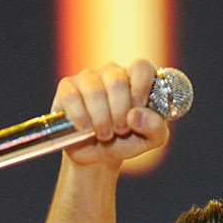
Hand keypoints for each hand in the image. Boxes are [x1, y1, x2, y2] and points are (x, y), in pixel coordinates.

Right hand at [51, 61, 170, 170]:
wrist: (99, 156)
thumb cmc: (127, 141)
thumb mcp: (151, 140)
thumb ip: (155, 127)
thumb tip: (136, 115)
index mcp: (136, 79)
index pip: (141, 67)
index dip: (141, 86)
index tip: (139, 107)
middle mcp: (112, 73)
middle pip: (117, 81)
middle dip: (120, 111)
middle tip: (121, 129)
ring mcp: (88, 78)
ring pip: (94, 91)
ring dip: (101, 119)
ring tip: (105, 134)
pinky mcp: (67, 88)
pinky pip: (72, 97)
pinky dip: (80, 118)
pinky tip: (86, 129)